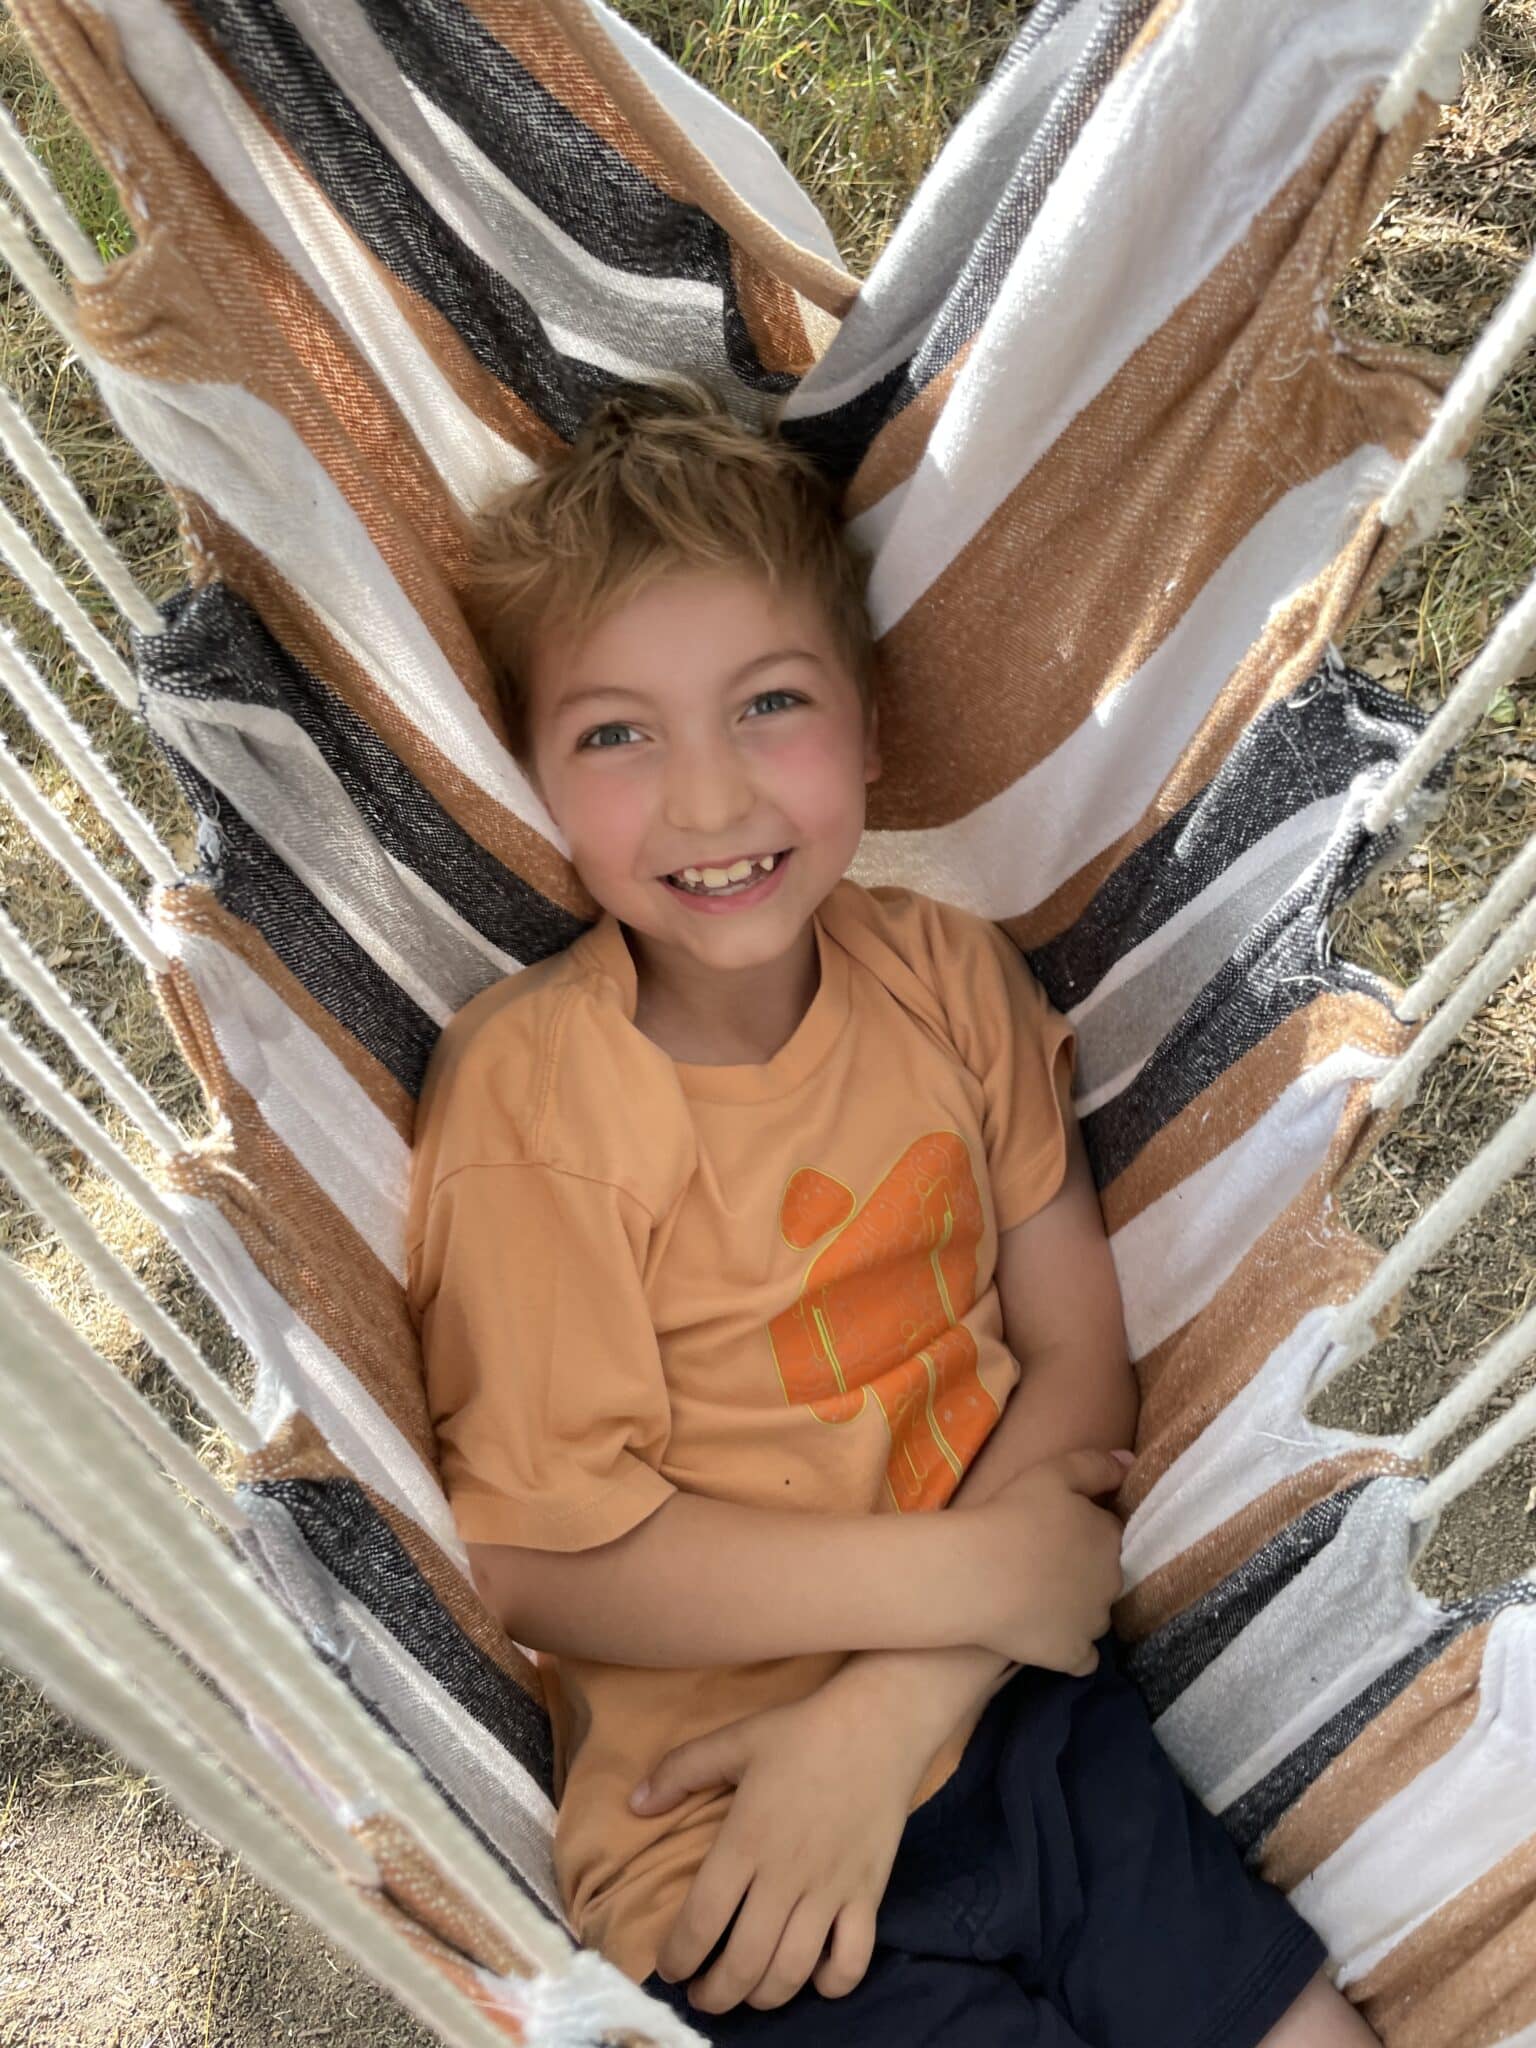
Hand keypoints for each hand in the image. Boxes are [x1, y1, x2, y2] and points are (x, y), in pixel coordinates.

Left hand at [630, 1688, 924, 2016]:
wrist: (879, 1725)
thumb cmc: (802, 1733)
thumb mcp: (734, 1740)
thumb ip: (680, 1771)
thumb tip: (634, 1804)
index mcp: (746, 1842)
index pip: (702, 1921)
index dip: (679, 1958)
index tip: (670, 1969)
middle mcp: (786, 1877)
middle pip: (744, 1963)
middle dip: (714, 1994)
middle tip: (702, 1994)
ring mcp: (830, 1891)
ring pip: (792, 1972)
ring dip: (763, 1997)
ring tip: (747, 1993)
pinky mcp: (868, 1895)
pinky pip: (851, 1961)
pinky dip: (830, 1984)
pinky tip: (813, 1975)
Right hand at [960, 1447, 1127, 1675]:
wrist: (975, 1573)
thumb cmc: (1012, 1515)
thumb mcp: (1053, 1472)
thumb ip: (1096, 1465)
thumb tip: (1130, 1462)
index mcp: (1109, 1538)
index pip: (1110, 1533)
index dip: (1085, 1530)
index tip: (1058, 1530)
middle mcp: (1112, 1583)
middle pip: (1106, 1575)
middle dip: (1086, 1570)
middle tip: (1046, 1562)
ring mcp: (1093, 1624)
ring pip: (1097, 1615)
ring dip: (1080, 1608)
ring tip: (1042, 1598)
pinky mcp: (1071, 1655)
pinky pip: (1084, 1659)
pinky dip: (1073, 1650)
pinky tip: (1051, 1635)